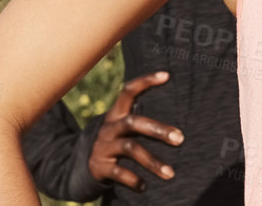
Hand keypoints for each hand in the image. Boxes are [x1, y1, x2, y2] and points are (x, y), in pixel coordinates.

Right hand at [86, 71, 184, 189]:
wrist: (80, 166)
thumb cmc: (114, 142)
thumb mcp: (121, 127)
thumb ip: (139, 120)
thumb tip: (176, 119)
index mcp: (116, 114)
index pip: (128, 91)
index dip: (145, 81)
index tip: (167, 75)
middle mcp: (110, 127)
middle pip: (134, 122)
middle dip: (158, 130)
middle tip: (180, 138)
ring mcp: (103, 146)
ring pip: (130, 148)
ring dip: (152, 161)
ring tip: (170, 174)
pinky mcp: (100, 166)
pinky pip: (118, 172)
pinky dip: (133, 180)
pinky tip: (144, 186)